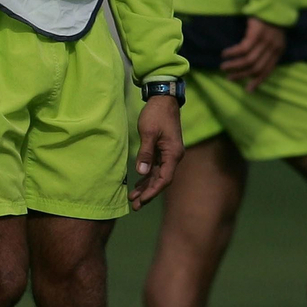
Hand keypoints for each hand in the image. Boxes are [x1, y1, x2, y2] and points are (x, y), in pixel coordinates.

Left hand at [129, 93, 183, 209]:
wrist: (163, 100)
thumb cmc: (156, 114)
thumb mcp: (148, 133)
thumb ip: (145, 153)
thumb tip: (142, 172)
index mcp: (173, 154)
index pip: (164, 179)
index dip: (153, 191)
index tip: (141, 200)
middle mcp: (173, 156)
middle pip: (160, 180)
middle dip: (147, 193)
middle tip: (134, 206)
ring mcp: (168, 154)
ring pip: (157, 175)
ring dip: (146, 187)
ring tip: (133, 199)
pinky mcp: (162, 150)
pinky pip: (155, 168)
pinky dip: (146, 176)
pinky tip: (138, 184)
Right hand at [220, 16, 285, 90]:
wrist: (272, 3)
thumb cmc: (269, 21)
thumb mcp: (273, 38)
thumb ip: (266, 51)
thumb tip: (253, 66)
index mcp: (279, 51)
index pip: (268, 70)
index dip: (258, 81)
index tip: (247, 90)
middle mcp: (274, 48)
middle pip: (256, 68)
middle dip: (242, 75)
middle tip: (229, 78)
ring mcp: (265, 41)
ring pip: (248, 60)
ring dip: (234, 65)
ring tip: (223, 67)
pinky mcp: (256, 34)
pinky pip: (242, 49)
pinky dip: (232, 53)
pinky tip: (225, 54)